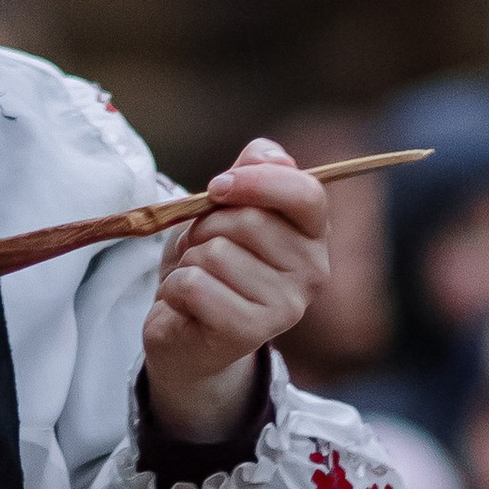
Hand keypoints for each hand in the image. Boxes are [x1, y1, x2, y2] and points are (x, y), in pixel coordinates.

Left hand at [145, 137, 326, 442]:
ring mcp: (285, 308)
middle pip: (248, 220)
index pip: (305, 192)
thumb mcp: (230, 208)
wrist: (187, 333)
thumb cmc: (212, 264)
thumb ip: (253, 171)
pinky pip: (195, 285)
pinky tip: (186, 302)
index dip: (256, 180)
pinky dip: (175, 288)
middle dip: (206, 226)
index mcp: (314, 235)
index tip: (217, 187)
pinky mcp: (249, 333)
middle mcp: (313, 273)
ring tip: (197, 277)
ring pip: (216, 253)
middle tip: (201, 248)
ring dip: (189, 260)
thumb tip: (269, 156)